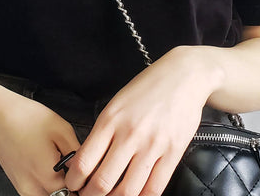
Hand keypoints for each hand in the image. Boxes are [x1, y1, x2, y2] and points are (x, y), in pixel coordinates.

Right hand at [0, 80, 80, 195]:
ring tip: (68, 168)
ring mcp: (23, 188)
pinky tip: (54, 168)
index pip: (75, 193)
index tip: (91, 174)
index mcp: (47, 175)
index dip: (86, 183)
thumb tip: (89, 167)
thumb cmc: (27, 119)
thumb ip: (77, 153)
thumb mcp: (62, 130)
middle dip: (75, 188)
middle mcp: (33, 188)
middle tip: (82, 172)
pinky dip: (50, 186)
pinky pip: (39, 194)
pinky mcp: (19, 185)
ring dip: (62, 189)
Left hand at [63, 46, 221, 195]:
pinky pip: (154, 188)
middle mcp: (130, 134)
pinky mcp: (173, 152)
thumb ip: (103, 130)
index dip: (74, 182)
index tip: (74, 186)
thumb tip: (88, 161)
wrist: (184, 75)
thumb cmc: (150, 86)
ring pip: (128, 191)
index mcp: (111, 119)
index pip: (84, 162)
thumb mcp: (118, 102)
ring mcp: (153, 144)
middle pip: (102, 183)